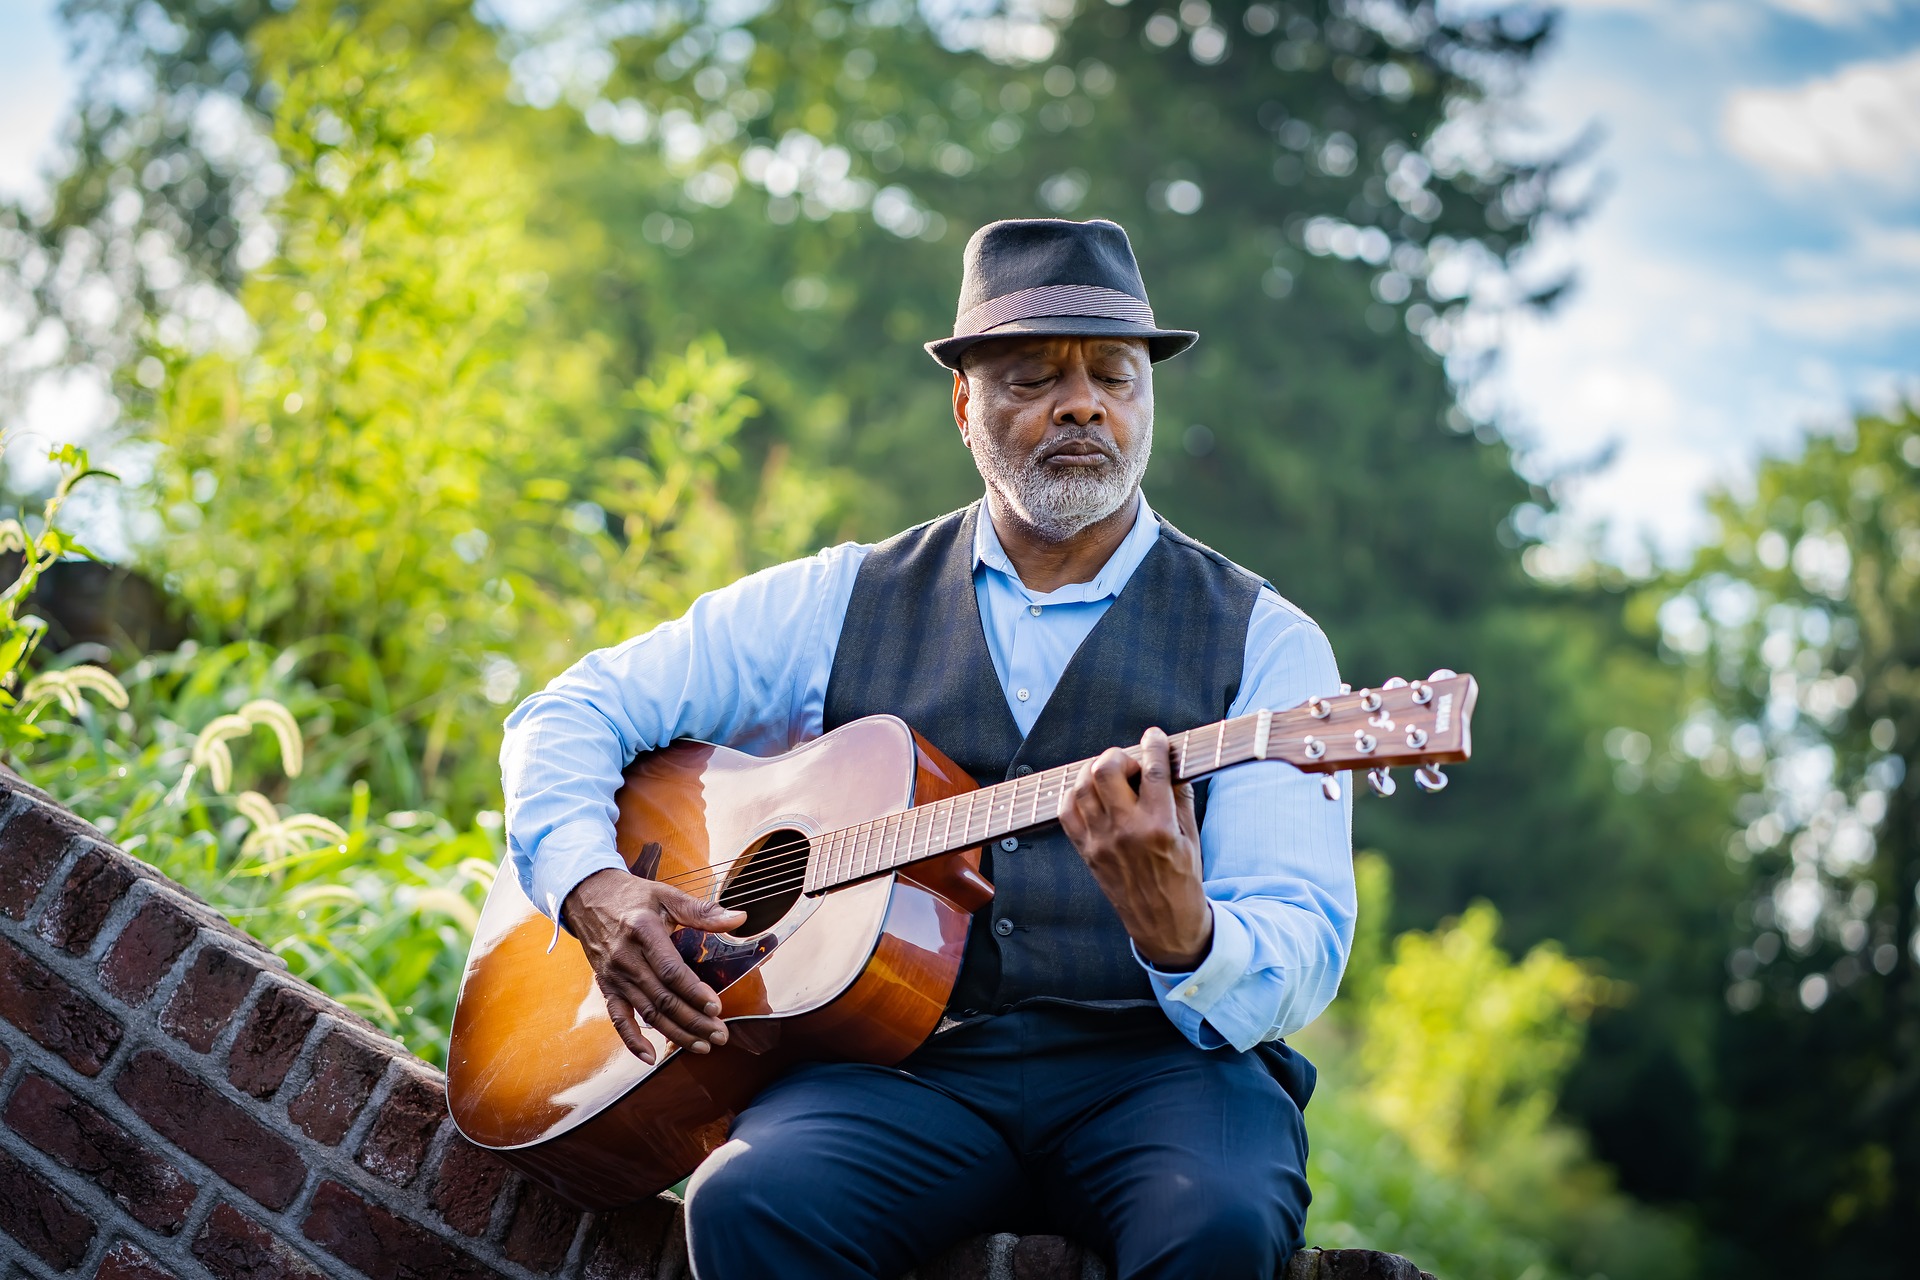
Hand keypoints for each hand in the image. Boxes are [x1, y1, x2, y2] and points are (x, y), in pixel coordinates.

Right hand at [563, 868, 747, 1063]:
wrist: (588, 897)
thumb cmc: (633, 896)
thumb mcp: (666, 895)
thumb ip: (702, 911)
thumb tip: (739, 918)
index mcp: (643, 932)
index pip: (671, 970)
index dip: (694, 992)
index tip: (717, 1007)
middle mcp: (626, 958)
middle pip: (662, 998)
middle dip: (694, 1021)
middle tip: (720, 1035)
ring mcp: (614, 976)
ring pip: (647, 1013)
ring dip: (675, 1033)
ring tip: (702, 1046)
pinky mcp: (606, 987)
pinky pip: (618, 1018)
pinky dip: (632, 1040)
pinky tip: (651, 1057)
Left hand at [1057, 727, 1212, 970]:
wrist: (1164, 924)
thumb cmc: (1182, 881)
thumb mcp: (1191, 838)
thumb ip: (1180, 798)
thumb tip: (1172, 765)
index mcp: (1159, 826)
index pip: (1152, 771)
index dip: (1153, 745)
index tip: (1154, 736)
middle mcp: (1126, 830)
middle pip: (1106, 770)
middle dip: (1119, 756)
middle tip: (1132, 764)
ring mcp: (1101, 841)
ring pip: (1082, 786)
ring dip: (1096, 771)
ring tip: (1112, 777)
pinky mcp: (1086, 851)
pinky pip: (1067, 811)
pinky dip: (1076, 794)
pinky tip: (1092, 794)